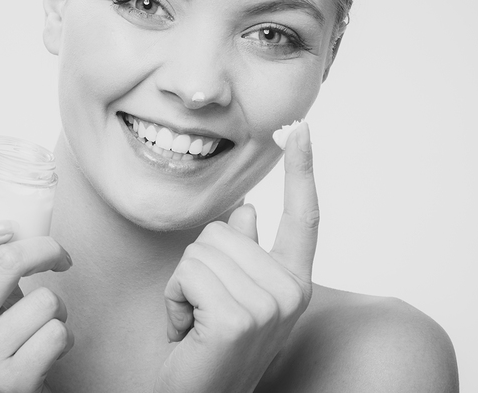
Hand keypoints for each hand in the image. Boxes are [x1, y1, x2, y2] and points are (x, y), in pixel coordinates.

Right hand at [0, 220, 73, 392]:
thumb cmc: (0, 343)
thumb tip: (12, 217)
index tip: (5, 228)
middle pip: (5, 261)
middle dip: (46, 249)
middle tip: (58, 256)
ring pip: (45, 300)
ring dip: (59, 308)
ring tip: (43, 323)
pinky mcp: (10, 382)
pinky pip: (57, 333)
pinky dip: (65, 337)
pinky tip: (48, 348)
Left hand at [158, 122, 317, 392]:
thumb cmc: (209, 350)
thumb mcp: (229, 296)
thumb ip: (244, 253)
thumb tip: (250, 210)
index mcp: (293, 283)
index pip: (303, 218)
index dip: (302, 170)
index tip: (299, 128)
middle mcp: (291, 293)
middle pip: (225, 229)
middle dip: (198, 266)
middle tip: (204, 312)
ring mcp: (269, 306)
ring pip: (203, 248)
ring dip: (185, 285)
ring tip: (197, 323)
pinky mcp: (239, 318)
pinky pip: (188, 272)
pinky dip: (175, 300)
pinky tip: (188, 332)